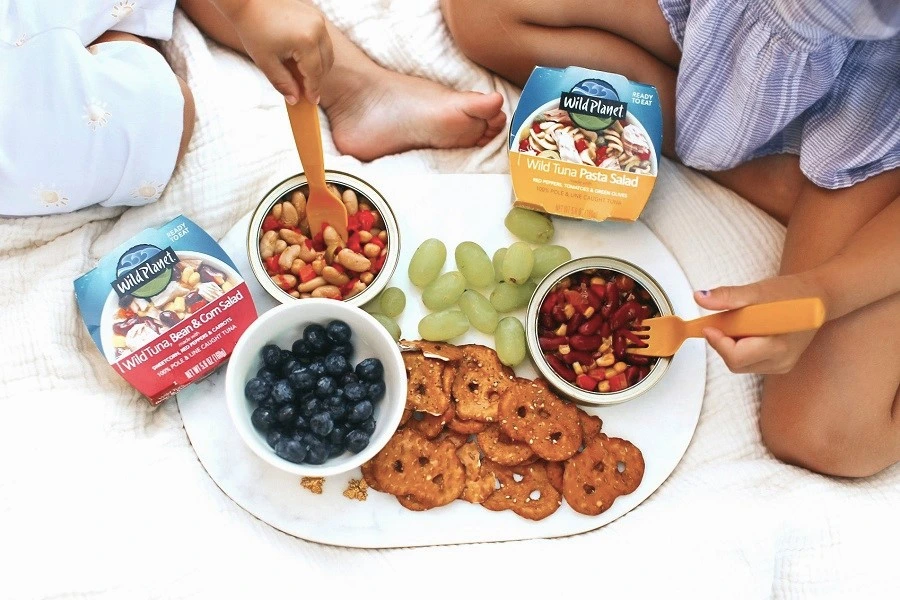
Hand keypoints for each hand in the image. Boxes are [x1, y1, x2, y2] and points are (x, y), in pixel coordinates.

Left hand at [227, 0, 333, 103]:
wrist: (248, 2)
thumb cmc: (254, 29)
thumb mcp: (266, 62)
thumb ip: (283, 83)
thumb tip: (295, 99)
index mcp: (306, 41)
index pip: (315, 72)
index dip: (313, 89)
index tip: (312, 101)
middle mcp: (317, 28)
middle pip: (325, 63)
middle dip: (317, 78)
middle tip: (307, 91)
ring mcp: (318, 20)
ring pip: (327, 51)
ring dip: (319, 65)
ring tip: (304, 75)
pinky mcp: (316, 15)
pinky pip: (322, 40)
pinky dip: (316, 52)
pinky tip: (303, 59)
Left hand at [695, 273, 825, 374]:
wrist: (818, 297)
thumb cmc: (791, 293)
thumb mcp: (757, 291)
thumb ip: (728, 296)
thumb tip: (699, 298)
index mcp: (779, 346)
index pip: (736, 357)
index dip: (718, 342)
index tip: (708, 326)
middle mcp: (780, 361)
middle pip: (735, 362)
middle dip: (724, 342)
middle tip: (728, 319)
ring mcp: (780, 365)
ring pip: (739, 363)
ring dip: (732, 344)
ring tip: (745, 322)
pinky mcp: (778, 364)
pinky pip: (748, 361)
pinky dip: (741, 346)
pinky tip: (751, 330)